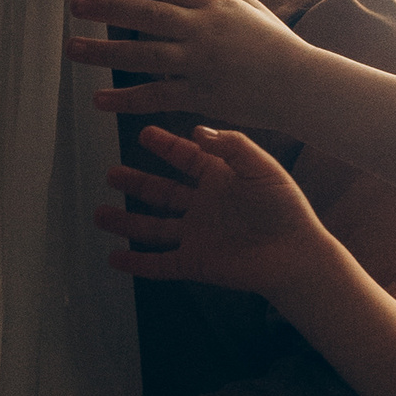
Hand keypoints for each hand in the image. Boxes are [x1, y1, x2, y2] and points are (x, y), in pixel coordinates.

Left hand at [67, 0, 311, 126]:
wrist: (305, 86)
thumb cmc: (282, 47)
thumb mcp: (256, 12)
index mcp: (216, 6)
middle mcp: (205, 30)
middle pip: (147, 15)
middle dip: (107, 8)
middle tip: (75, 3)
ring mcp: (202, 62)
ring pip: (143, 55)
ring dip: (103, 52)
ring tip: (72, 48)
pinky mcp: (203, 94)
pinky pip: (157, 95)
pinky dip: (126, 98)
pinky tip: (99, 100)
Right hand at [96, 124, 330, 296]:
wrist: (296, 256)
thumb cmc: (286, 210)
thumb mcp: (262, 168)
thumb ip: (232, 146)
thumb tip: (197, 131)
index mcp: (222, 180)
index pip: (188, 158)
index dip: (167, 146)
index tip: (144, 133)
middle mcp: (207, 207)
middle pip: (163, 193)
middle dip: (137, 183)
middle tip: (111, 173)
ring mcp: (200, 236)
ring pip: (154, 228)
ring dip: (126, 222)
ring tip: (99, 214)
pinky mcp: (197, 263)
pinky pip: (160, 264)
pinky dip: (137, 263)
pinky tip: (114, 259)